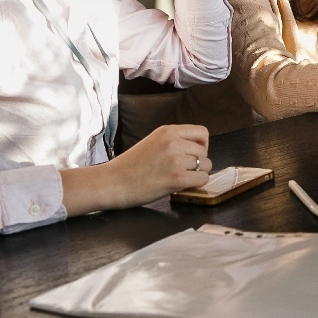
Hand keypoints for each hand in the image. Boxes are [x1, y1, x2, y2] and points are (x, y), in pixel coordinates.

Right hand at [60, 124, 210, 215]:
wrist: (111, 182)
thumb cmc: (128, 167)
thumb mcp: (152, 142)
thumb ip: (173, 142)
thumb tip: (196, 149)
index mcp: (167, 131)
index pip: (202, 132)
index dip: (202, 145)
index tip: (194, 154)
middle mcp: (173, 142)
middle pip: (204, 151)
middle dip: (198, 162)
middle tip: (184, 171)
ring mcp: (176, 160)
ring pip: (206, 165)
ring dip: (198, 174)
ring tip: (181, 178)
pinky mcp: (177, 178)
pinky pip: (203, 179)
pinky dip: (196, 184)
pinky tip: (183, 186)